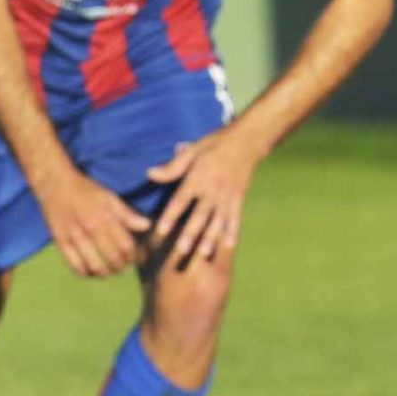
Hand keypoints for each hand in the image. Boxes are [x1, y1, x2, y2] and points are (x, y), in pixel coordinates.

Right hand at [35, 166, 149, 279]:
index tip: (136, 257)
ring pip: (94, 266)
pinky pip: (74, 266)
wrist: (55, 184)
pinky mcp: (60, 243)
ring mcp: (73, 238)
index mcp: (104, 218)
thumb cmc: (85, 189)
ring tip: (110, 272)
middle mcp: (89, 230)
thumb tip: (147, 226)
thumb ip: (127, 214)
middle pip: (112, 258)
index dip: (134, 255)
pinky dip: (85, 273)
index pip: (126, 245)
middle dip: (122, 266)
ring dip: (106, 273)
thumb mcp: (109, 197)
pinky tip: (91, 272)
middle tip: (124, 266)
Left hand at [146, 128, 259, 271]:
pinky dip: (232, 232)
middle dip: (190, 234)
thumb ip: (172, 167)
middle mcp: (212, 190)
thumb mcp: (192, 151)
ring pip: (217, 221)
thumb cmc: (214, 145)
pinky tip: (228, 246)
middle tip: (181, 251)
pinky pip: (235, 217)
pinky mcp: (238, 198)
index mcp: (198, 178)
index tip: (161, 231)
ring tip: (203, 254)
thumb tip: (150, 174)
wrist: (246, 141)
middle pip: (199, 216)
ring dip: (210, 238)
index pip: (181, 201)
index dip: (170, 216)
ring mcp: (227, 196)